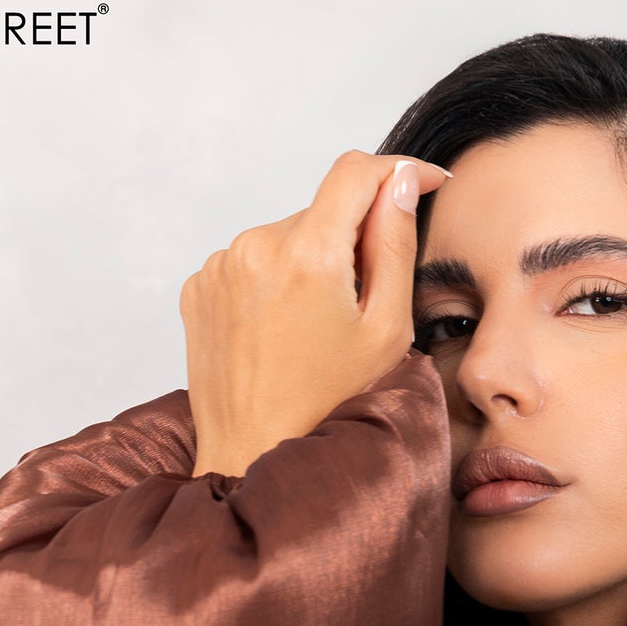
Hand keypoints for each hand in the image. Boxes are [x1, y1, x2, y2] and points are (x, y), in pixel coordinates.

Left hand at [180, 148, 451, 477]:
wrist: (251, 454)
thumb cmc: (325, 408)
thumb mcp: (386, 332)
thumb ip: (396, 247)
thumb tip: (402, 184)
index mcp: (308, 253)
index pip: (357, 172)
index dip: (399, 171)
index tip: (425, 182)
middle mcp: (256, 245)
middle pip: (322, 213)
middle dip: (350, 242)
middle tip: (360, 307)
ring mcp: (221, 265)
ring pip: (285, 238)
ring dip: (309, 265)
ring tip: (313, 331)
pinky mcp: (201, 285)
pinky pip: (251, 263)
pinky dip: (274, 285)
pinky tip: (281, 334)